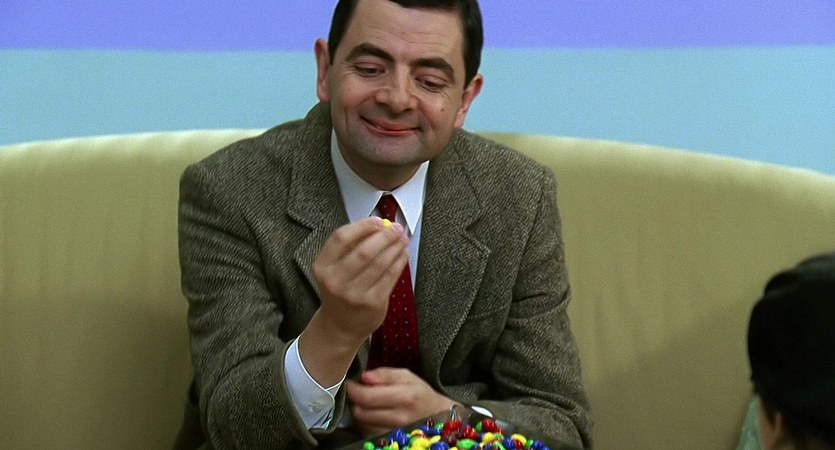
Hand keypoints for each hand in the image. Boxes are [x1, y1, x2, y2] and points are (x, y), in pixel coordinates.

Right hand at [313, 217, 409, 342]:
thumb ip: (349, 247)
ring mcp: (354, 294)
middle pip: (364, 250)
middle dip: (384, 235)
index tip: (378, 220)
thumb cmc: (340, 291)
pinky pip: (390, 276)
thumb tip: (378, 225)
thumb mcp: (333, 269)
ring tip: (402, 238)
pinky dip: (399, 261)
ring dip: (395, 247)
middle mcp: (336, 281)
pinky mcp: (372, 303)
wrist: (340, 325)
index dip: (362, 226)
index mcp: (323, 267)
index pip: (341, 238)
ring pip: (380, 263)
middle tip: (396, 228)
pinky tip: (402, 254)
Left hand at [346, 368, 458, 436]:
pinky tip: (373, 416)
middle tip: (359, 393)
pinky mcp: (388, 442)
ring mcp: (394, 434)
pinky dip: (365, 424)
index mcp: (404, 397)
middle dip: (354, 401)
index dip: (352, 389)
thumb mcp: (407, 377)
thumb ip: (385, 374)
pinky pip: (366, 434)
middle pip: (360, 413)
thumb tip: (364, 376)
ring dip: (359, 413)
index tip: (350, 383)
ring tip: (368, 404)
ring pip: (361, 424)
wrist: (438, 418)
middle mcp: (399, 419)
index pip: (366, 397)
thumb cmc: (420, 395)